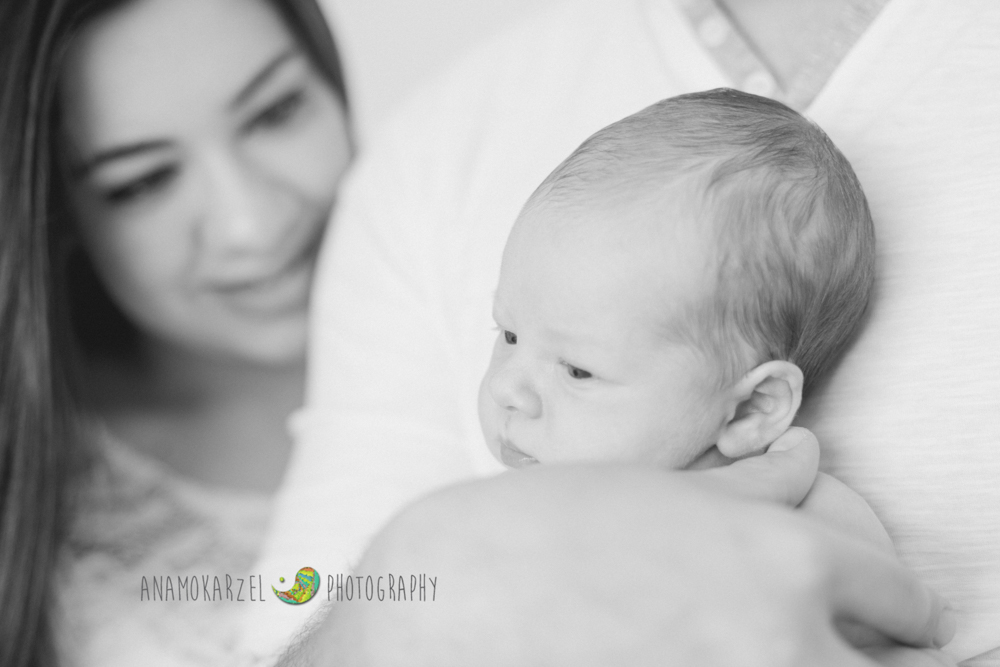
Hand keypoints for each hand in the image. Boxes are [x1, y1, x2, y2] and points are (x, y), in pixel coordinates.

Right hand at [292, 429, 953, 665]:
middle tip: (789, 623)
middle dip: (843, 641)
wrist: (446, 618)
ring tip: (730, 635)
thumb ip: (746, 487)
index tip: (879, 606)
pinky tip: (686, 650)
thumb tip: (804, 460)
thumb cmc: (536, 540)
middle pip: (869, 663)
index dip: (886, 598)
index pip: (894, 592)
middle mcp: (778, 642)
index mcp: (779, 561)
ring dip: (791, 655)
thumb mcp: (650, 494)